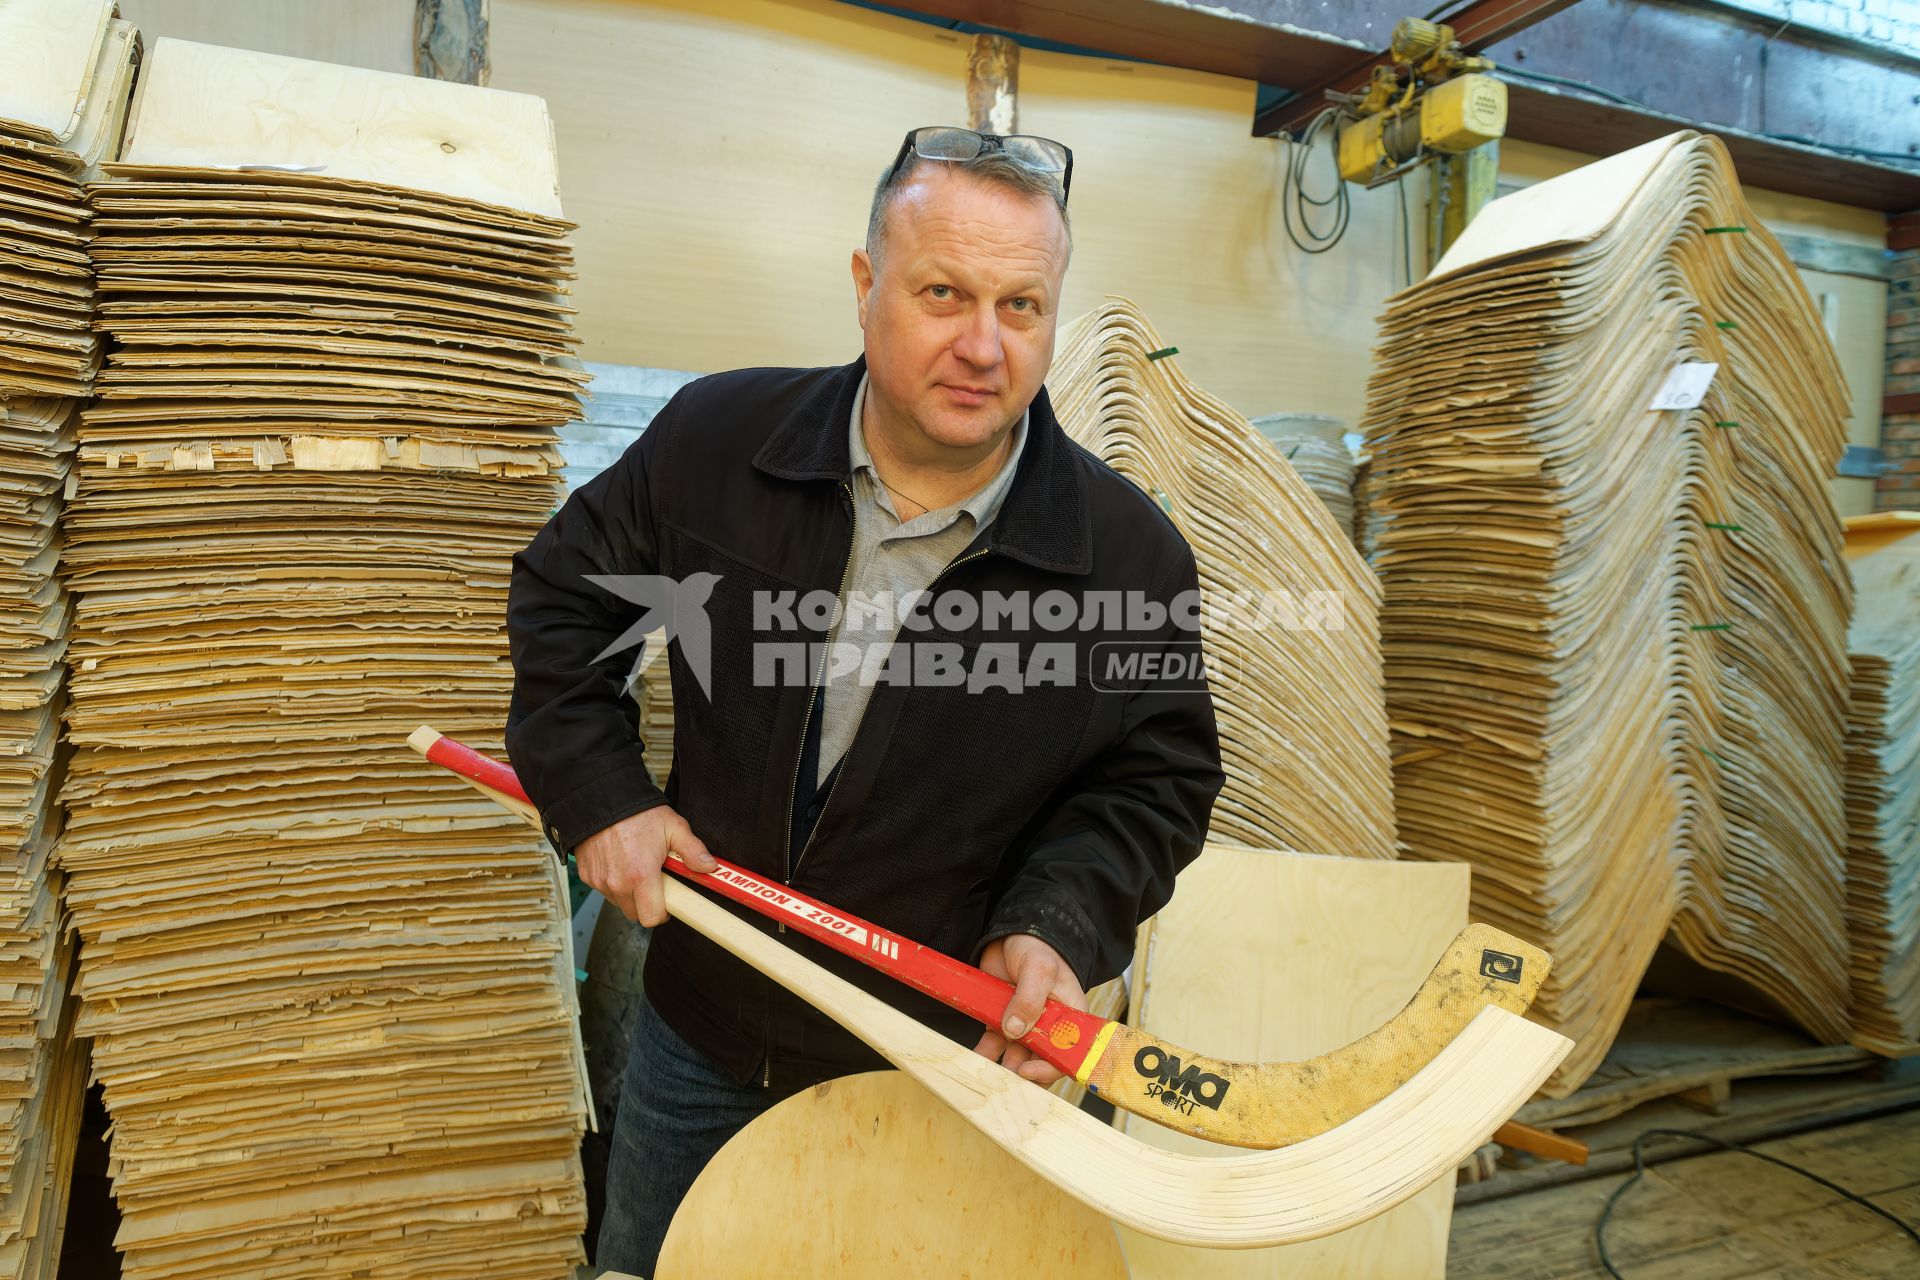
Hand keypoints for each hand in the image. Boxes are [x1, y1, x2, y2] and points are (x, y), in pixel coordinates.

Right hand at [574, 805, 714, 926]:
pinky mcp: (587, 876)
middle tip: (654, 882)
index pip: (652, 917)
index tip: (668, 902)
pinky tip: (620, 863)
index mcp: (641, 875)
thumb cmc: (637, 812)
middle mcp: (618, 883)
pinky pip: (604, 890)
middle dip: (647, 904)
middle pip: (636, 914)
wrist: (602, 798)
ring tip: (636, 869)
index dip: (663, 913)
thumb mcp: (673, 826)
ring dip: (630, 894)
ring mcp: (600, 881)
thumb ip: (693, 850)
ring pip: (619, 903)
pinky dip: (613, 883)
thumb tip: (709, 866)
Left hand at [972, 934, 1086, 1085]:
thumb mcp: (1039, 969)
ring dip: (1001, 1068)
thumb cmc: (1039, 948)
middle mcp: (1049, 1026)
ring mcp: (1025, 1025)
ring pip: (1015, 1056)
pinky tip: (974, 1057)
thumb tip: (1015, 1030)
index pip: (1065, 1053)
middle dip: (1023, 1073)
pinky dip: (984, 1052)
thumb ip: (1030, 999)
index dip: (1049, 1067)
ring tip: (984, 1074)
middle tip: (1003, 1081)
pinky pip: (994, 1043)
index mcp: (1069, 1017)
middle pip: (1040, 1061)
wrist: (1012, 934)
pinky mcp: (1002, 1020)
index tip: (1027, 1070)